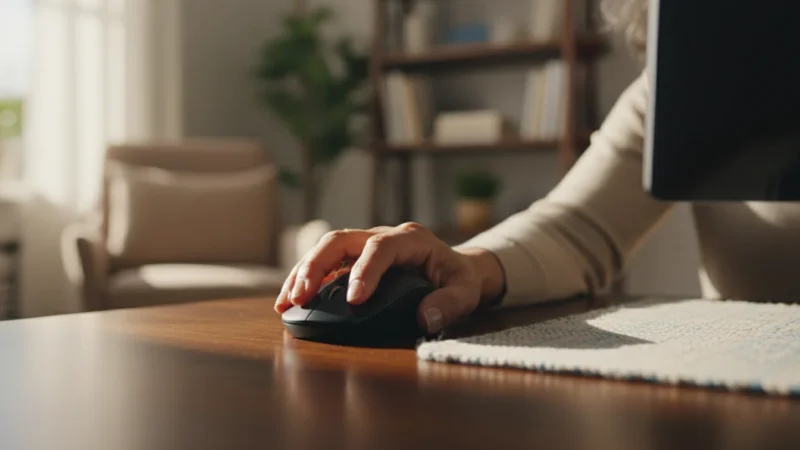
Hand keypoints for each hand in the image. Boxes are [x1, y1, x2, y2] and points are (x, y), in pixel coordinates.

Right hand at [274, 222, 503, 333]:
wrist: (456, 268)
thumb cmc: (460, 279)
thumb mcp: (466, 290)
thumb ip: (450, 303)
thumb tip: (425, 317)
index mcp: (411, 238)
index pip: (382, 247)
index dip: (365, 270)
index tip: (353, 300)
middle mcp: (383, 235)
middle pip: (342, 239)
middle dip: (318, 265)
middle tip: (301, 296)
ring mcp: (366, 244)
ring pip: (327, 248)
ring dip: (303, 272)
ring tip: (286, 302)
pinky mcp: (355, 259)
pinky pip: (326, 263)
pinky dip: (305, 279)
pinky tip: (289, 301)